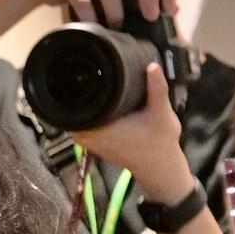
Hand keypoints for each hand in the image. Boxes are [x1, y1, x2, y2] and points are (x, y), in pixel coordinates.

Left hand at [69, 63, 195, 197]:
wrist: (158, 167)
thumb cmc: (160, 143)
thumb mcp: (161, 114)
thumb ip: (157, 89)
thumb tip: (152, 66)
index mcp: (95, 129)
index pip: (73, 98)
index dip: (80, 80)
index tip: (91, 66)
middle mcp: (85, 135)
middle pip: (73, 101)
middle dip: (86, 86)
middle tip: (100, 68)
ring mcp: (85, 138)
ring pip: (78, 108)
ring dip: (89, 96)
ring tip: (103, 79)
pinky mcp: (90, 139)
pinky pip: (85, 117)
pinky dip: (94, 107)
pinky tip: (105, 96)